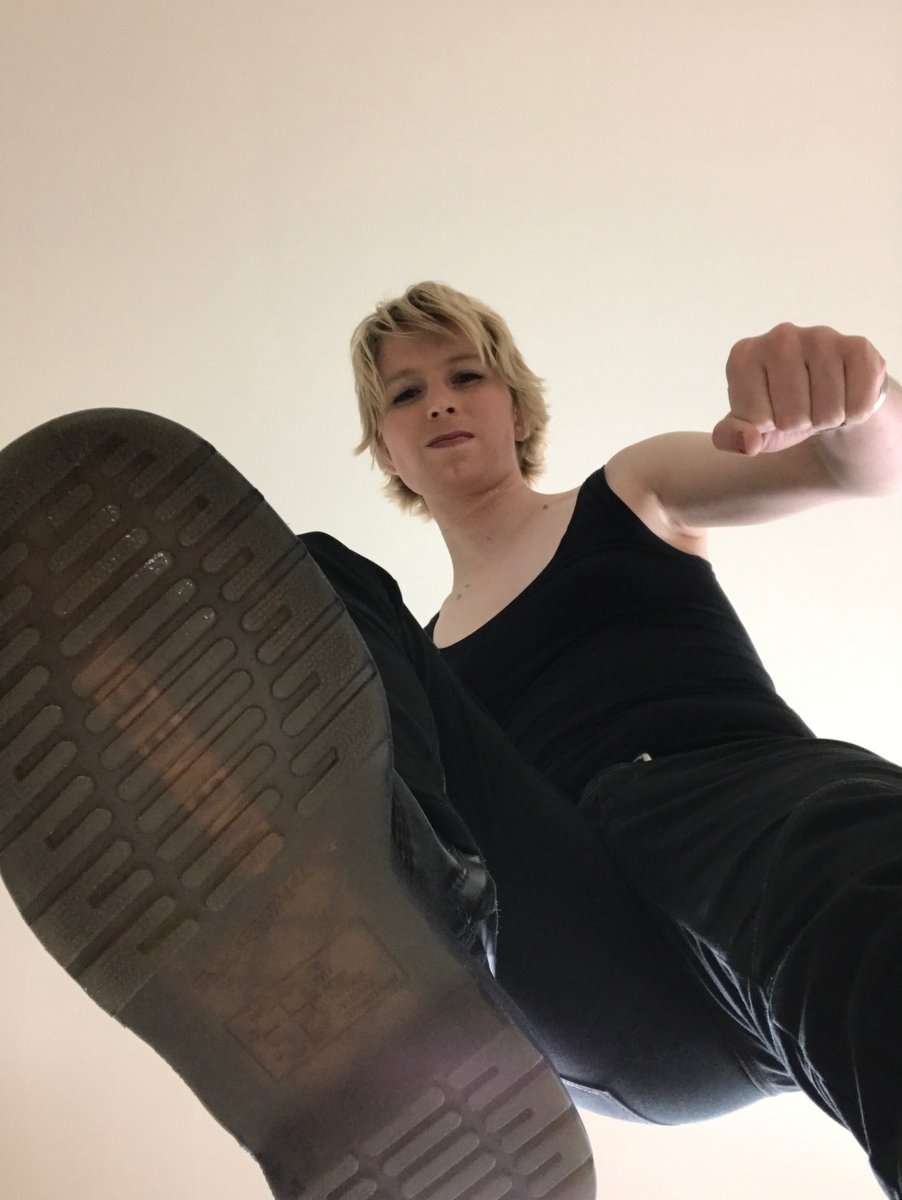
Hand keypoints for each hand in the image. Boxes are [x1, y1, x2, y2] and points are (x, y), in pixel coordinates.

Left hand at [712, 323, 887, 455]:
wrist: (825, 394)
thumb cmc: (779, 409)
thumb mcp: (747, 427)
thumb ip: (730, 437)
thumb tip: (748, 442)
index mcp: (744, 356)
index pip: (756, 419)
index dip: (767, 425)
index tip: (770, 409)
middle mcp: (780, 337)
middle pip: (792, 417)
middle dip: (798, 423)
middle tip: (801, 406)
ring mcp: (820, 337)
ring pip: (827, 414)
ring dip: (826, 419)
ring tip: (822, 400)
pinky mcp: (856, 346)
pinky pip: (857, 405)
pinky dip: (854, 412)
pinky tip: (846, 394)